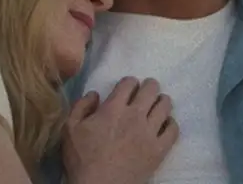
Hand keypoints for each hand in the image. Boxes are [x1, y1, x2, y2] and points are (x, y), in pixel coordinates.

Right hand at [62, 77, 178, 183]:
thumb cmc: (82, 159)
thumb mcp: (69, 129)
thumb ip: (81, 106)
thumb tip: (95, 94)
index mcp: (113, 108)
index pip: (129, 83)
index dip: (129, 83)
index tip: (128, 88)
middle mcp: (134, 115)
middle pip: (151, 89)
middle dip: (149, 86)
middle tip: (146, 91)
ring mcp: (149, 133)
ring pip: (165, 106)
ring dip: (162, 101)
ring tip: (157, 105)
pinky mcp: (159, 150)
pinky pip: (173, 130)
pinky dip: (171, 123)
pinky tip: (164, 125)